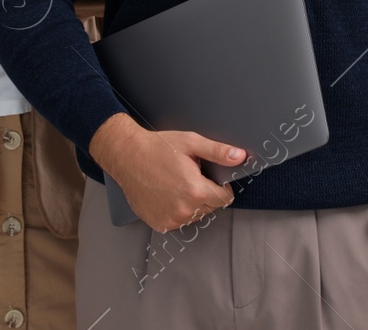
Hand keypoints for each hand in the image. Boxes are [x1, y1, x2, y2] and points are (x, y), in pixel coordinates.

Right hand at [89, 113, 242, 232]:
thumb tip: (240, 156)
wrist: (126, 156)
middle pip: (211, 207)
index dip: (221, 186)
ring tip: (175, 183)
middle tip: (189, 176)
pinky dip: (177, 210)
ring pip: (195, 215)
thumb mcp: (191, 143)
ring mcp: (171, 220)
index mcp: (195, 191)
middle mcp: (184, 210)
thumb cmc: (157, 148)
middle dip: (206, 193)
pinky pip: (179, 220)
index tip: (209, 176)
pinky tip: (166, 194)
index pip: (225, 198)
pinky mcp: (160, 225)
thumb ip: (218, 152)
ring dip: (192, 203)